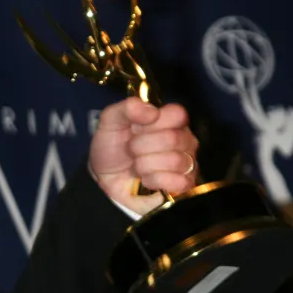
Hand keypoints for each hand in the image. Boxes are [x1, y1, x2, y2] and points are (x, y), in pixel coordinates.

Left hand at [88, 97, 199, 214]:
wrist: (105, 177)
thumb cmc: (113, 146)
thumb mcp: (111, 120)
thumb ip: (128, 108)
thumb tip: (152, 111)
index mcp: (170, 120)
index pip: (177, 114)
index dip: (152, 123)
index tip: (136, 128)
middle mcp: (184, 139)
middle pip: (173, 138)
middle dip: (141, 146)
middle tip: (131, 150)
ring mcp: (187, 162)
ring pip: (175, 160)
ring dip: (145, 164)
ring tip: (136, 165)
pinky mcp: (184, 185)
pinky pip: (179, 181)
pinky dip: (155, 181)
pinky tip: (146, 179)